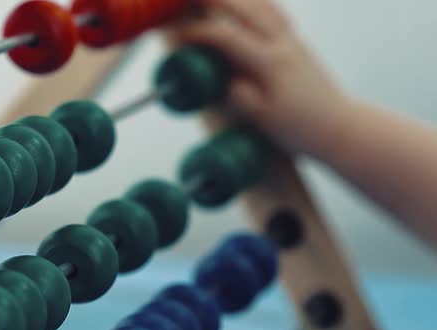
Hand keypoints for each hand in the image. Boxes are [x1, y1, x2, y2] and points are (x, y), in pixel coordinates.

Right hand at [168, 0, 350, 152]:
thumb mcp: (263, 119)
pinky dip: (256, 1)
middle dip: (214, 0)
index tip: (179, 36)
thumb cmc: (300, 128)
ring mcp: (293, 40)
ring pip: (262, 3)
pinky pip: (275, 11)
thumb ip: (239, 96)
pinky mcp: (298, 43)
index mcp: (270, 63)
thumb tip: (223, 79)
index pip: (227, 36)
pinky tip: (247, 3)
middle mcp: (283, 43)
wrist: (339, 127)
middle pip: (245, 6)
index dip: (199, 33)